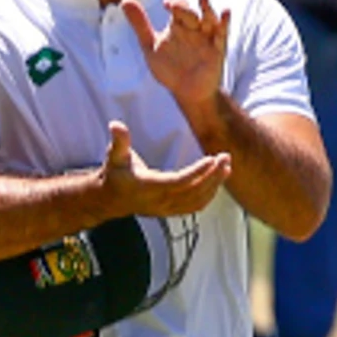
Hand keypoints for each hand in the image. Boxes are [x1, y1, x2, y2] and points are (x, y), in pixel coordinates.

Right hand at [98, 121, 231, 217]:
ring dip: (216, 184)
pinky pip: (197, 206)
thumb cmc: (114, 174)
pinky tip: (219, 179)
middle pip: (195, 191)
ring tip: (226, 166)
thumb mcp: (114, 156)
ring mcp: (168, 209)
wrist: (110, 199)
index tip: (212, 159)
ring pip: (199, 200)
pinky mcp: (173, 212)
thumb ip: (119, 141)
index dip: (197, 172)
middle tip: (225, 157)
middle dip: (213, 175)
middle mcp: (160, 201)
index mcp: (148, 187)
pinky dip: (211, 194)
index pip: (179, 182)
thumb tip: (116, 124)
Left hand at [123, 0, 229, 118]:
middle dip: (183, 8)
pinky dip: (225, 23)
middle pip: (191, 13)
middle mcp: (193, 30)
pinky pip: (222, 35)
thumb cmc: (170, 69)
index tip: (166, 4)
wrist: (187, 92)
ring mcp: (206, 39)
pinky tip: (226, 12)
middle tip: (174, 5)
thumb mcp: (150, 45)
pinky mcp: (217, 50)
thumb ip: (140, 23)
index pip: (177, 9)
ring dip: (207, 8)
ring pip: (209, 19)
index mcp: (178, 26)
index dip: (173, 4)